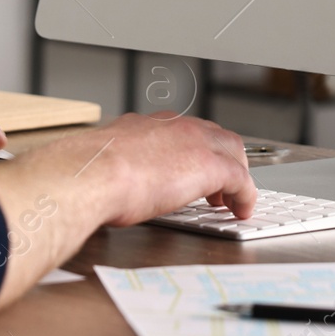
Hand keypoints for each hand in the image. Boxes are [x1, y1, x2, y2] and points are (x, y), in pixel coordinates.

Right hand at [71, 111, 257, 224]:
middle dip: (222, 159)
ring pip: (234, 152)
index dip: (195, 151)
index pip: (184, 132)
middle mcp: (176, 126)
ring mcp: (196, 142)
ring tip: (231, 200)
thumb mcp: (104, 164)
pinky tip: (241, 210)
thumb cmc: (88, 173)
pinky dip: (245, 195)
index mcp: (148, 125)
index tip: (193, 168)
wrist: (93, 173)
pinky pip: (241, 179)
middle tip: (218, 186)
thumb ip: (116, 167)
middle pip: (216, 137)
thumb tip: (110, 182)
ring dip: (236, 175)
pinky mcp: (211, 165)